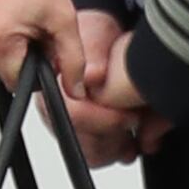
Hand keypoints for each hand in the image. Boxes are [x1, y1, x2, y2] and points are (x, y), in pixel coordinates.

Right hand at [0, 0, 84, 88]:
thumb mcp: (64, 23)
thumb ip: (73, 62)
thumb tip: (75, 91)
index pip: (18, 84)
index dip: (36, 73)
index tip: (43, 51)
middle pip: (3, 76)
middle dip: (21, 63)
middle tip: (34, 35)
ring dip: (7, 55)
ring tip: (20, 28)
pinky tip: (6, 25)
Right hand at [59, 12, 170, 163]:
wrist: (103, 42)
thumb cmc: (95, 35)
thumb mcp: (96, 33)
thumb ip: (94, 52)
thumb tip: (94, 75)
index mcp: (53, 85)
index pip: (74, 116)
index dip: (105, 119)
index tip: (130, 116)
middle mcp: (56, 109)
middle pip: (83, 141)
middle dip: (115, 134)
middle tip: (136, 119)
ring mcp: (69, 125)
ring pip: (94, 154)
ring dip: (119, 144)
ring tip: (135, 126)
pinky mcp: (84, 136)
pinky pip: (101, 156)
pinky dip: (121, 149)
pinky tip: (133, 136)